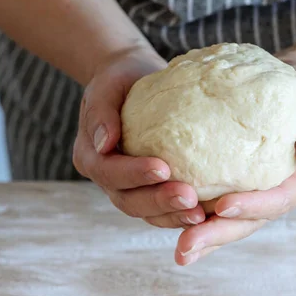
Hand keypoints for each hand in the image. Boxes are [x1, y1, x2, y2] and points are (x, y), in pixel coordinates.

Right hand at [72, 49, 205, 227]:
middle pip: (128, 200)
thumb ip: (101, 112)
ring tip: (200, 213)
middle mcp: (108, 179)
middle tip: (189, 197)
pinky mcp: (151, 190)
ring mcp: (129, 188)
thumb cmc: (120, 79)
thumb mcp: (107, 85)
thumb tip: (104, 142)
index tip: (162, 168)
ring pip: (147, 212)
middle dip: (159, 202)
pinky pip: (164, 210)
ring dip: (173, 215)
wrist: (133, 81)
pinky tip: (206, 214)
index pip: (108, 172)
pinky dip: (182, 214)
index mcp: (90, 156)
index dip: (133, 174)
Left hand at [174, 50, 295, 265]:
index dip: (252, 206)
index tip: (223, 206)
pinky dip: (195, 220)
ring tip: (179, 251)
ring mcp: (255, 195)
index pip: (278, 200)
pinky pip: (215, 208)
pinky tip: (171, 225)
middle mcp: (277, 194)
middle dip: (217, 235)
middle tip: (186, 247)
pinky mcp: (236, 187)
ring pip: (229, 223)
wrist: (295, 90)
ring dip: (203, 238)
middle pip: (248, 222)